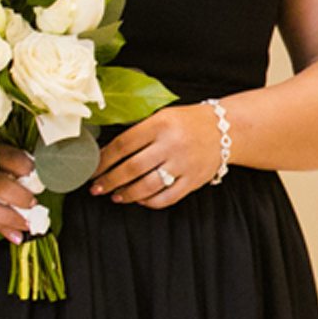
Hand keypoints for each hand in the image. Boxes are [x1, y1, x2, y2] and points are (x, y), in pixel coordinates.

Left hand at [91, 102, 224, 207]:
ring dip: (126, 194)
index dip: (103, 160)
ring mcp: (184, 164)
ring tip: (115, 196)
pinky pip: (167, 197)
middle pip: (132, 168)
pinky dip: (149, 202)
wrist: (225, 129)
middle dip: (109, 181)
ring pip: (147, 186)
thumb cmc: (186, 123)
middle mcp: (171, 144)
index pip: (123, 144)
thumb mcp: (162, 117)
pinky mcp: (193, 180)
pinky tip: (140, 199)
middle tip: (96, 188)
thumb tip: (107, 153)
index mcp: (160, 124)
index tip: (92, 169)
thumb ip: (138, 132)